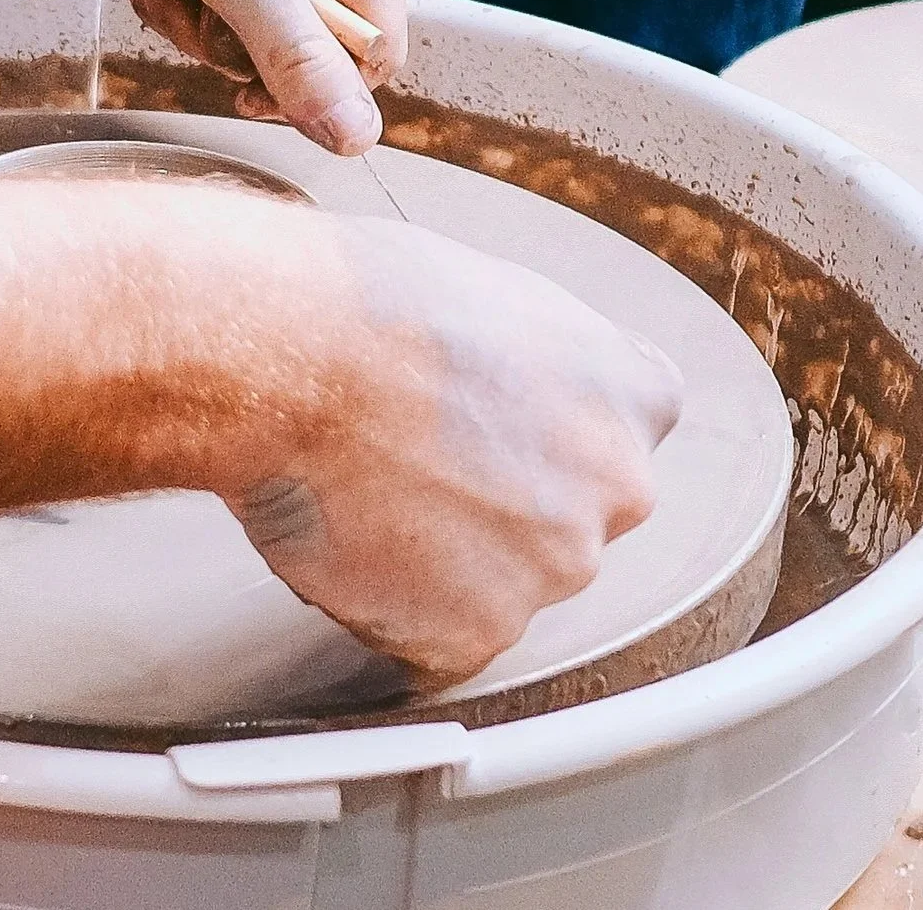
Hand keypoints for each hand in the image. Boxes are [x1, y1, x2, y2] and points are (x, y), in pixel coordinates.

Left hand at [0, 0, 408, 154]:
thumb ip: (298, 57)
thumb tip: (359, 139)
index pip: (376, 45)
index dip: (320, 81)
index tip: (253, 89)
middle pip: (307, 54)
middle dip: (236, 39)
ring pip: (246, 47)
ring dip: (191, 21)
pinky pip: (203, 24)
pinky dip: (165, 3)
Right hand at [230, 221, 682, 682]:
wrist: (293, 358)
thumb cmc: (368, 300)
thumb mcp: (490, 287)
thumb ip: (539, 356)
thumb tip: (512, 378)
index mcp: (629, 393)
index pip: (628, 429)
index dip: (556, 430)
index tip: (508, 426)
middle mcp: (616, 490)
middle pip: (566, 515)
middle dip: (500, 500)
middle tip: (412, 456)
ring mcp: (552, 570)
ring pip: (500, 580)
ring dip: (442, 557)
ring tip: (362, 488)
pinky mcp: (476, 633)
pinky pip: (435, 635)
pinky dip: (390, 603)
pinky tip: (347, 538)